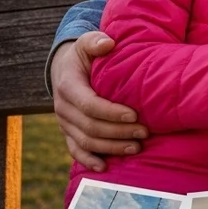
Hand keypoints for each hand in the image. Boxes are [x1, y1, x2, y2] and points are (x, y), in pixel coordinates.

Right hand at [52, 31, 146, 171]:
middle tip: (145, 132)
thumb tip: (108, 43)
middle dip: (118, 132)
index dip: (111, 112)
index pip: (89, 104)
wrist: (65, 69)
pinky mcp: (68, 132)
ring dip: (111, 148)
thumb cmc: (84, 55)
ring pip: (85, 142)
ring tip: (136, 147)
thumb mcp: (86, 42)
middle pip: (90, 127)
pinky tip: (105, 167)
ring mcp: (64, 123)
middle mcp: (63, 108)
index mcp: (68, 86)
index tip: (133, 115)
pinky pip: (75, 151)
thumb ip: (95, 41)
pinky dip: (89, 161)